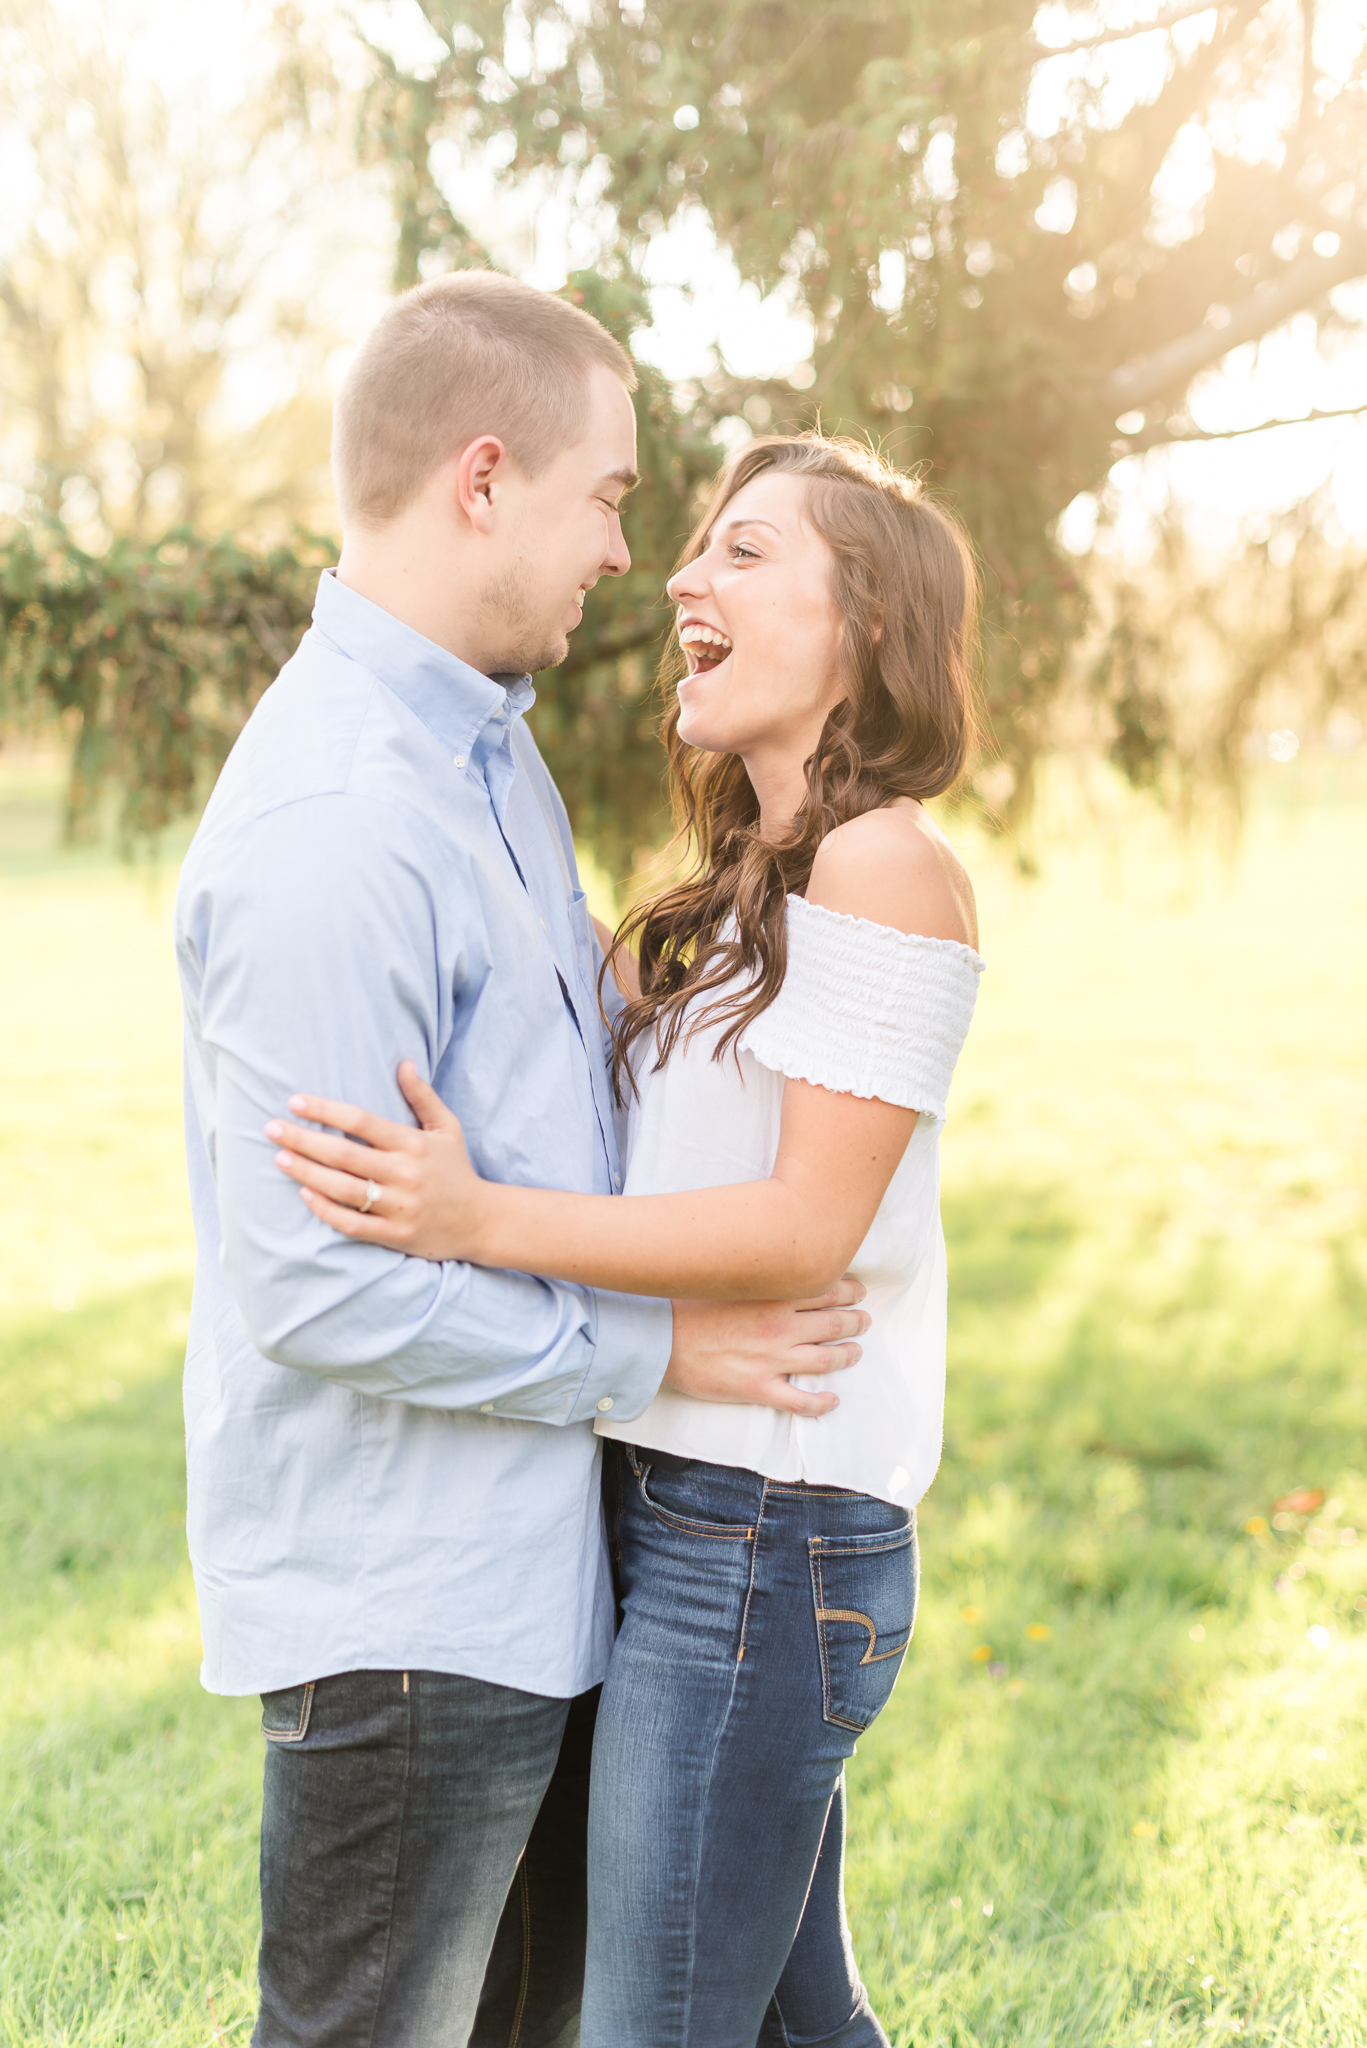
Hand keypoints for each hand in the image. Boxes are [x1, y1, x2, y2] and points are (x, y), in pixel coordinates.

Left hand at [267, 1061, 485, 1260]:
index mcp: (414, 1145)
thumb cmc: (456, 1170)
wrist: (480, 1221)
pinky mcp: (394, 1234)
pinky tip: (305, 1195)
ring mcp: (399, 1207)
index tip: (295, 1101)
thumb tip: (403, 1063)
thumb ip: (423, 1097)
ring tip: (280, 1158)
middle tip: (271, 1128)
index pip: (361, 1122)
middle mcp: (404, 1175)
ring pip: (342, 1190)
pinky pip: (352, 1224)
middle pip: (343, 1155)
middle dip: (303, 1140)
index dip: (325, 1110)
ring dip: (307, 1173)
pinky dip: (326, 1211)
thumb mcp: (447, 1128)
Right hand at [664, 1280, 869, 1419]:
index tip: (857, 1290)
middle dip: (855, 1320)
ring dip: (848, 1355)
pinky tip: (833, 1400)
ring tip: (856, 1351)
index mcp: (771, 1296)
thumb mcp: (725, 1278)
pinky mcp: (758, 1387)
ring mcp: (771, 1359)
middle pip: (834, 1323)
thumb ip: (755, 1274)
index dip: (849, 1290)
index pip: (825, 1289)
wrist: (658, 1340)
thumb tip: (775, 1263)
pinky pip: (800, 1400)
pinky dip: (821, 1402)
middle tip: (864, 1319)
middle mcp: (778, 1327)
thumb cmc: (686, 1305)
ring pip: (826, 1359)